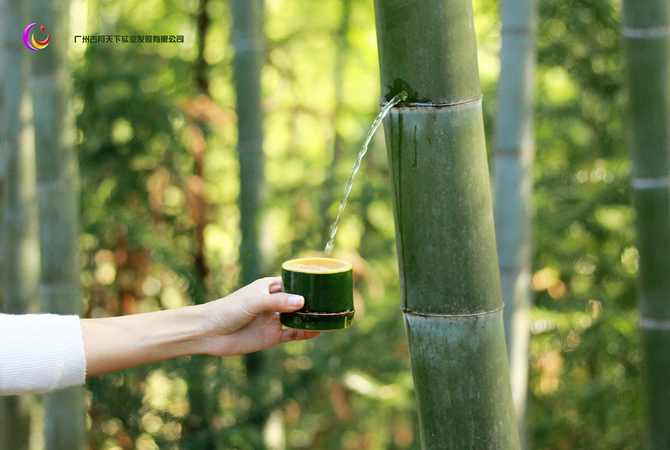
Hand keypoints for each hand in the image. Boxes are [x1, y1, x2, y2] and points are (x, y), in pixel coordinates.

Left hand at [199, 277, 319, 355]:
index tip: (324, 281)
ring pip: (298, 318)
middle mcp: (273, 303)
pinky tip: (318, 331)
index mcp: (268, 287)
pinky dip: (306, 333)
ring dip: (312, 317)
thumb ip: (278, 302)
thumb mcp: (254, 302)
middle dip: (313, 301)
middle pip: (298, 301)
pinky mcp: (271, 337)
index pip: (292, 282)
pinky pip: (293, 335)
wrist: (209, 333)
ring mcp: (273, 320)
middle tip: (332, 300)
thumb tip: (302, 302)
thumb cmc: (228, 309)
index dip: (307, 282)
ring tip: (330, 315)